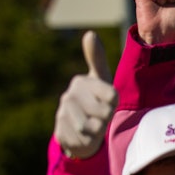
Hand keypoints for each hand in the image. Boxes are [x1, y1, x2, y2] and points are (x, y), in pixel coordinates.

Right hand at [54, 31, 116, 159]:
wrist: (82, 130)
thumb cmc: (97, 100)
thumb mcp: (102, 80)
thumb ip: (97, 59)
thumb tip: (89, 33)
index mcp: (82, 81)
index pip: (112, 96)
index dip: (114, 103)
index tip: (109, 102)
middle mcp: (69, 96)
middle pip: (104, 112)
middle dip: (107, 118)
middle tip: (100, 116)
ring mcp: (62, 114)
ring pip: (93, 128)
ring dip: (98, 130)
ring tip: (93, 125)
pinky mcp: (60, 132)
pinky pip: (85, 140)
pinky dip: (89, 141)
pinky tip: (84, 135)